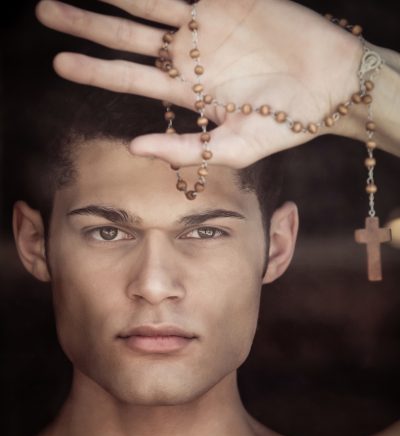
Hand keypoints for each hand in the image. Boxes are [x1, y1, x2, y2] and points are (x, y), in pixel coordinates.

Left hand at [35, 0, 362, 167]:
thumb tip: (134, 147)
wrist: (329, 86)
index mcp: (187, 92)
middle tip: (46, 13)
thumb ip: (184, 148)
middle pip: (127, 37)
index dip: (95, 71)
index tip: (58, 63)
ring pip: (146, 3)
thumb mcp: (233, 147)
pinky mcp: (227, 1)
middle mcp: (189, 57)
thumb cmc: (286, 124)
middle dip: (88, 26)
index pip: (130, 79)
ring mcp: (206, 25)